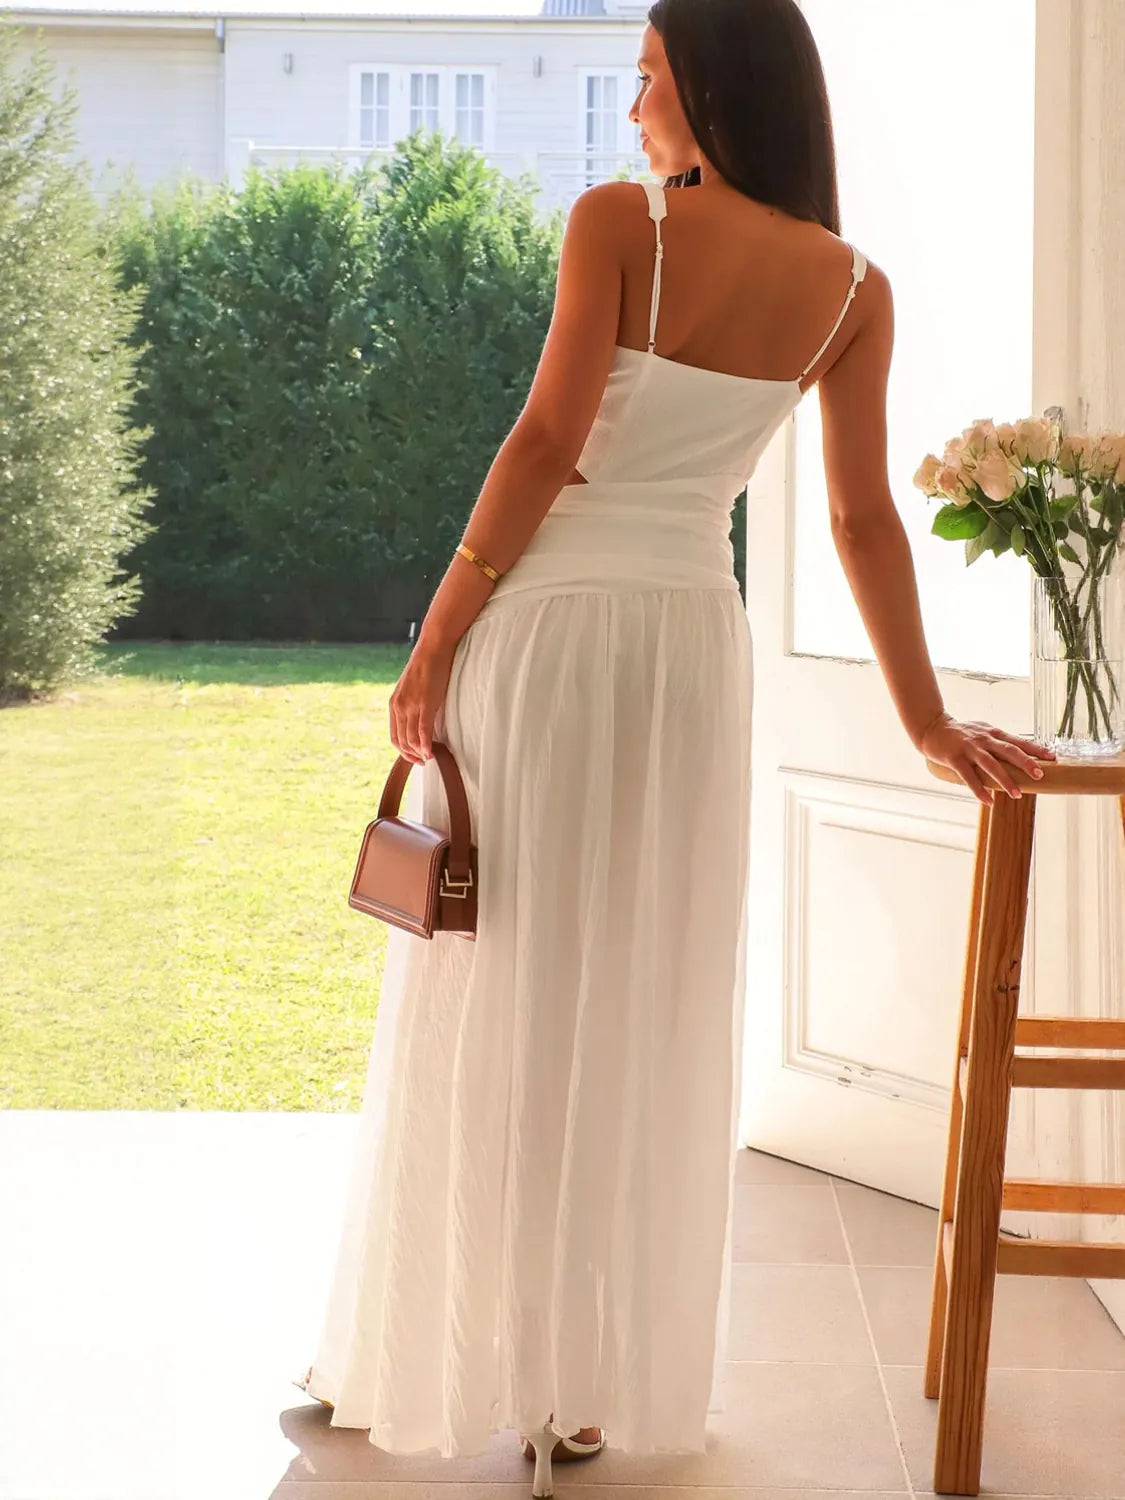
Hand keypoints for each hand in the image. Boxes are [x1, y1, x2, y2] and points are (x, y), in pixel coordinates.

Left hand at [389, 640, 455, 765]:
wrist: (434, 646)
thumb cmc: (428, 666)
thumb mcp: (413, 688)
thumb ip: (412, 704)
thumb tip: (418, 719)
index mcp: (394, 704)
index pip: (394, 736)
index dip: (403, 751)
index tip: (415, 757)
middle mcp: (399, 706)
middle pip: (401, 741)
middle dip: (411, 755)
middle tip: (423, 762)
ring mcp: (411, 706)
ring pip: (411, 739)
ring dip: (419, 753)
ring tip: (428, 758)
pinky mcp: (425, 704)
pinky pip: (423, 731)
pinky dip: (426, 745)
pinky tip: (431, 752)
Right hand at [918, 712, 1056, 804]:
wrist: (931, 727)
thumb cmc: (959, 733)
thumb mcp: (981, 732)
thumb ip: (996, 742)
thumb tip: (1017, 756)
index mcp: (993, 733)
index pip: (1018, 741)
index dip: (1036, 749)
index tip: (1052, 757)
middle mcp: (984, 740)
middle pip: (1009, 751)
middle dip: (1025, 763)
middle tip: (1040, 775)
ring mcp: (969, 749)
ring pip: (991, 765)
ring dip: (1005, 780)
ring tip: (1017, 794)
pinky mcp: (955, 758)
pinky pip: (969, 777)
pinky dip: (979, 790)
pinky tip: (988, 801)